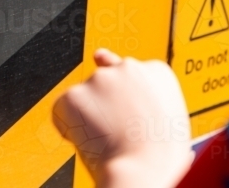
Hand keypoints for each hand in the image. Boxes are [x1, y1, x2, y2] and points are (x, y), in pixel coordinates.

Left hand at [53, 49, 193, 187]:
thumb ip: (138, 89)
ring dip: (88, 115)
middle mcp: (127, 67)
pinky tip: (89, 141)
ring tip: (109, 140)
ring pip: (84, 97)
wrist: (146, 172)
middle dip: (105, 102)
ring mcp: (99, 79)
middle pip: (105, 80)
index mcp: (156, 71)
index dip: (127, 99)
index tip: (130, 115)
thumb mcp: (165, 113)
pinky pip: (62, 110)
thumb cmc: (160, 154)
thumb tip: (100, 57)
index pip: (131, 72)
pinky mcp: (73, 94)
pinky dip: (68, 126)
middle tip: (119, 132)